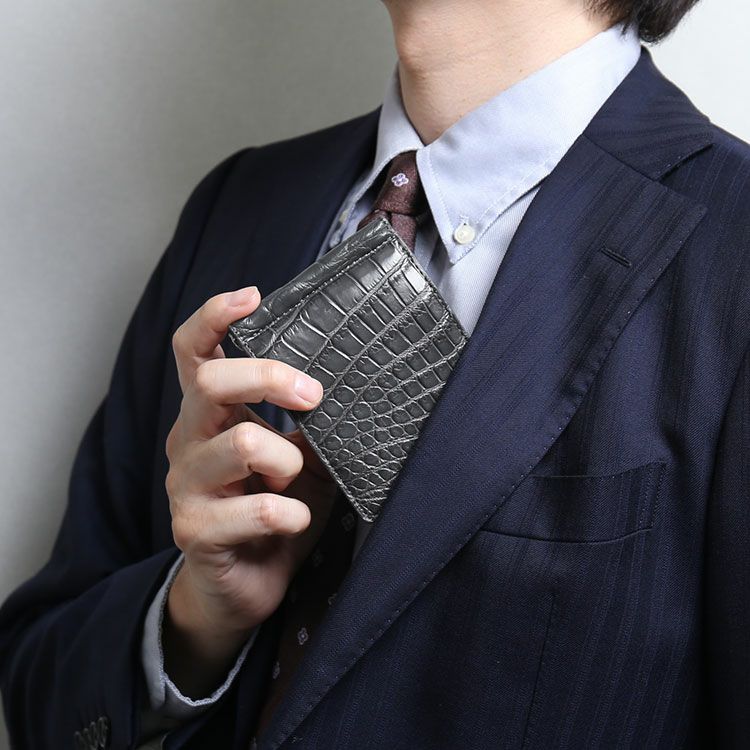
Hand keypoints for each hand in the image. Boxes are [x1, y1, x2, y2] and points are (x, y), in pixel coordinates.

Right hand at [162, 285, 338, 695]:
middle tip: (312, 395)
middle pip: (211, 382)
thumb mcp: (297, 459)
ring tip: (295, 480)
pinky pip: (257, 510)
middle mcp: (189, 441)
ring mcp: (187, 486)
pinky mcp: (196, 530)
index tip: (253, 296)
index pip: (193, 352)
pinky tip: (295, 520)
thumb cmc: (271, 511)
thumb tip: (349, 390)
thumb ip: (308, 426)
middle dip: (268, 378)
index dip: (215, 317)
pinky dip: (289, 513)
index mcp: (210, 415)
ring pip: (240, 444)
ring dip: (286, 460)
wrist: (241, 587)